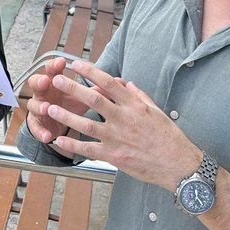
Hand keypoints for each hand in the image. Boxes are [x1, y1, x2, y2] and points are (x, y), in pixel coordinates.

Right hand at [26, 56, 93, 157]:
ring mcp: (38, 108)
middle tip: (47, 81)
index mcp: (54, 81)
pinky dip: (40, 132)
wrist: (54, 121)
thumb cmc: (71, 102)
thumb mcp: (84, 96)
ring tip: (47, 108)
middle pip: (37, 83)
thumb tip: (120, 82)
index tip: (63, 61)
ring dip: (39, 106)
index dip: (56, 65)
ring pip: (33, 105)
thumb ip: (98, 88)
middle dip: (41, 81)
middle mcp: (44, 93)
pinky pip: (36, 128)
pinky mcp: (37, 125)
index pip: (53, 69)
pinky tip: (47, 136)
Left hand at [28, 58, 200, 189]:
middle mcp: (124, 119)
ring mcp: (117, 138)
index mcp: (135, 105)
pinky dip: (73, 145)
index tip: (77, 64)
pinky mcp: (114, 156)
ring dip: (66, 116)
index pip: (109, 83)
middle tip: (57, 80)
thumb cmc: (170, 138)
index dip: (91, 71)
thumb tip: (125, 83)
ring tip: (50, 109)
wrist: (179, 164)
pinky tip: (59, 141)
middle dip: (72, 89)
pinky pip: (89, 149)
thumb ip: (139, 96)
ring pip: (86, 124)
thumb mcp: (157, 111)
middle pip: (93, 99)